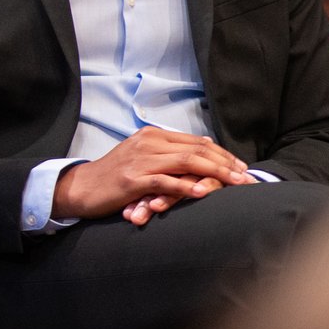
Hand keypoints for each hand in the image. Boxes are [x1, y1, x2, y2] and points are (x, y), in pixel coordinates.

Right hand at [53, 127, 253, 223]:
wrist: (81, 188)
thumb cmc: (114, 176)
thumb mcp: (142, 158)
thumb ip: (168, 154)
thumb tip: (200, 150)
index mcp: (152, 135)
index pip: (197, 141)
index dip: (222, 154)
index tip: (242, 168)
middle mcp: (148, 143)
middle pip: (197, 150)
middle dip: (226, 164)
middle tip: (247, 178)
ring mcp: (140, 160)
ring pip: (187, 162)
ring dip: (216, 173)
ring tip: (236, 184)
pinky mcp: (133, 179)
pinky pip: (166, 181)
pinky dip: (187, 187)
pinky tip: (204, 193)